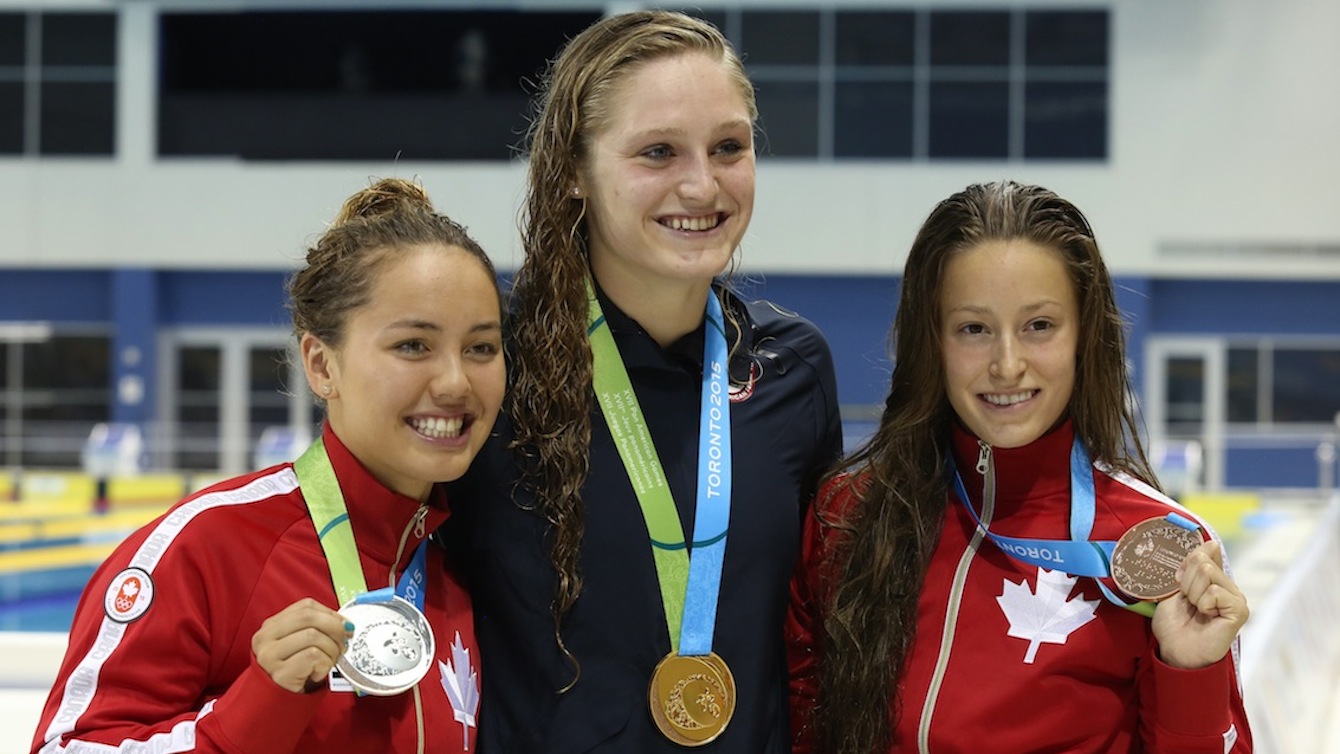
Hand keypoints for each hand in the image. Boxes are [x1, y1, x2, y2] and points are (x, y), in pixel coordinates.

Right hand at [251, 598, 354, 692]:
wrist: (278, 703)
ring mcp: (269, 656)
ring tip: (327, 662)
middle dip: (335, 629)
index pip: (306, 606)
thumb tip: (346, 624)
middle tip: (343, 644)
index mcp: (271, 626)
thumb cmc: (294, 672)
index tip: (345, 626)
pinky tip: (316, 673)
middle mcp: (265, 638)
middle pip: (309, 617)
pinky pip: (314, 656)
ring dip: (331, 651)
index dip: (331, 614)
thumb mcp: (301, 645)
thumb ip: (317, 628)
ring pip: (314, 636)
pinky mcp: (279, 674)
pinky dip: (324, 665)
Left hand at [1151, 540, 1249, 668]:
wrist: (1176, 651)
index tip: (1180, 580)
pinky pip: (1215, 592)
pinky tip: (1207, 617)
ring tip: (1197, 610)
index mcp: (1214, 580)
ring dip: (1193, 594)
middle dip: (1186, 582)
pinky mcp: (1240, 610)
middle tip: (1188, 602)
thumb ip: (1190, 568)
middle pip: (1202, 561)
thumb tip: (1210, 543)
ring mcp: (1236, 598)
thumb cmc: (1174, 625)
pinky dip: (1203, 604)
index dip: (1188, 562)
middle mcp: (1229, 586)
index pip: (1207, 551)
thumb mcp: (1175, 590)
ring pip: (1208, 573)